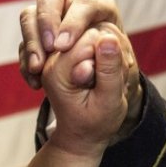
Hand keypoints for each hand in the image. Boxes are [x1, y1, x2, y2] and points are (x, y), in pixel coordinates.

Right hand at [19, 0, 126, 88]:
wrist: (107, 88)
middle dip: (46, 20)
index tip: (63, 47)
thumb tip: (106, 43)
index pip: (85, 2)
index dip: (73, 22)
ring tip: (38, 69)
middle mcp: (73, 6)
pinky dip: (26, 61)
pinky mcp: (38, 37)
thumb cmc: (118, 75)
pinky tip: (36, 83)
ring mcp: (52, 20)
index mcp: (100, 8)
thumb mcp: (123, 70)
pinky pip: (24, 42)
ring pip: (30, 15)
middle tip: (50, 49)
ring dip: (31, 41)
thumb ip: (115, 59)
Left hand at [41, 24, 141, 155]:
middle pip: (93, 32)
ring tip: (107, 81)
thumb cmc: (95, 123)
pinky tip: (105, 74)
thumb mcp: (108, 102)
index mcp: (57, 71)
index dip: (110, 58)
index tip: (109, 83)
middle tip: (112, 83)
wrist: (81, 134)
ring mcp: (61, 54)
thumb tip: (109, 38)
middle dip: (111, 55)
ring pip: (97, 33)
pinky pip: (96, 39)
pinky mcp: (71, 52)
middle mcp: (54, 58)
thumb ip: (108, 70)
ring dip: (111, 56)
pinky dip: (107, 56)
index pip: (91, 40)